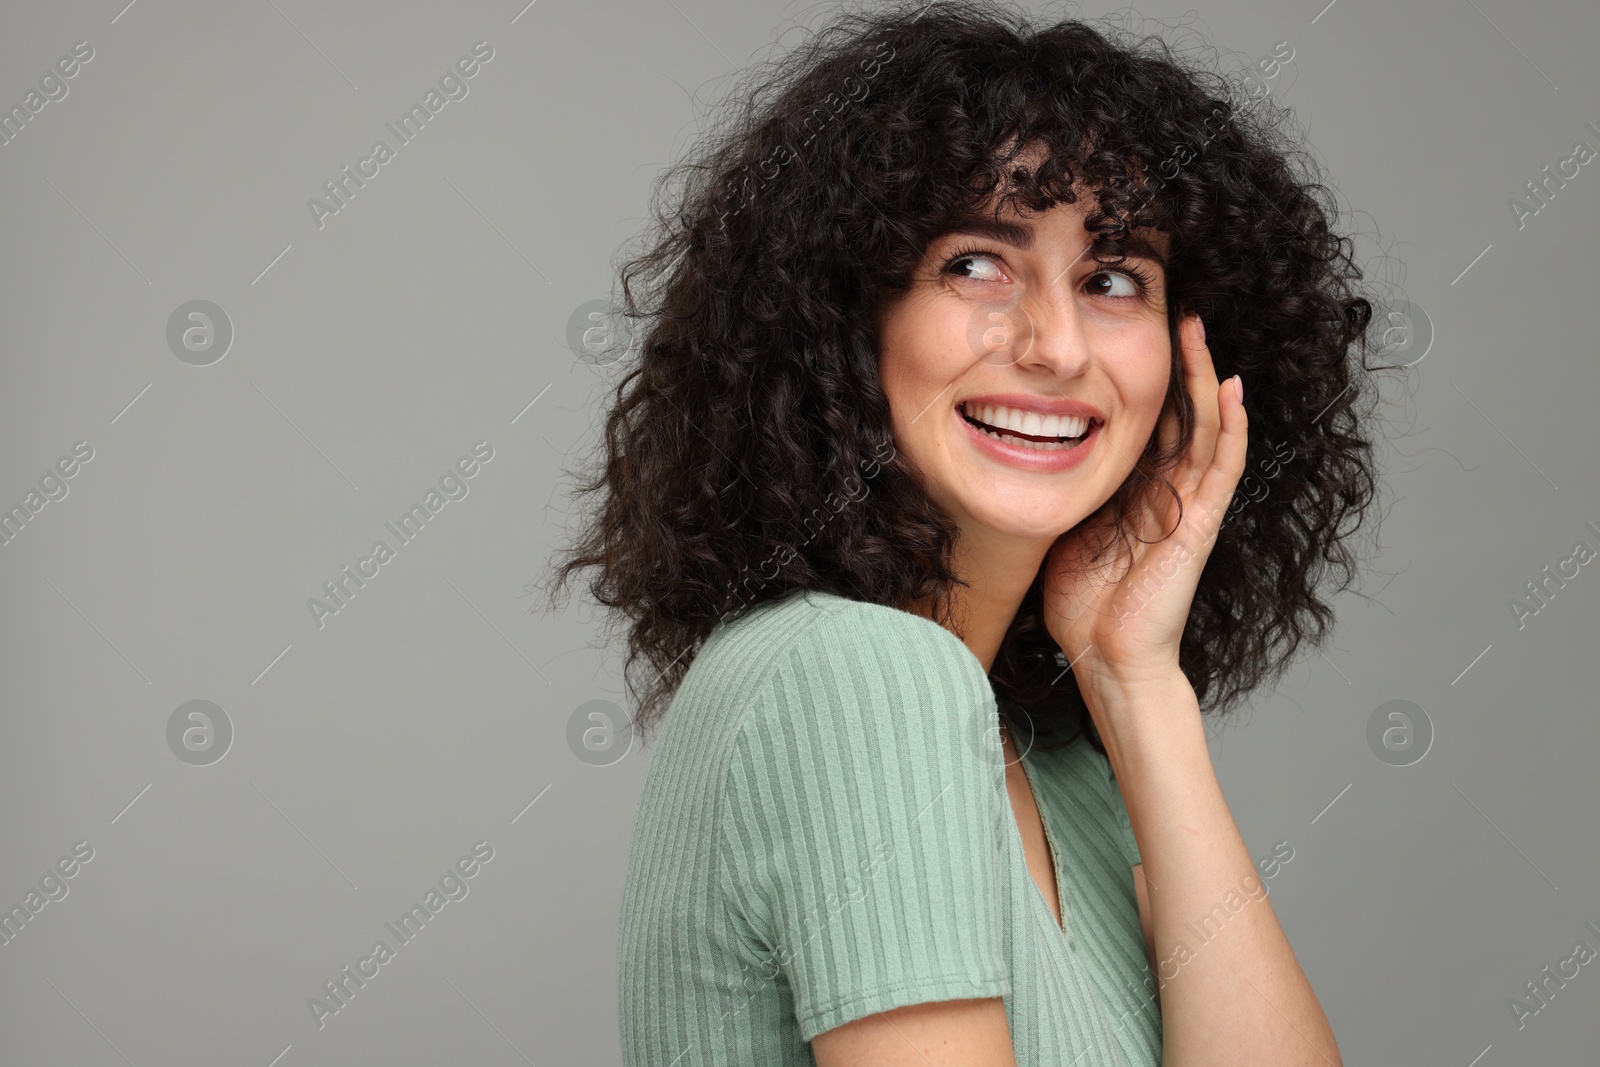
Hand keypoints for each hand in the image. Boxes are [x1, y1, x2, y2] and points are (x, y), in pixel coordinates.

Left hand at [1041, 313, 1247, 701]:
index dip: (1144, 379)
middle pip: (1181, 413)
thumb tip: (1026, 450)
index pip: (1147, 421)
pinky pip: (1223, 466)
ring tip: (1201, 331)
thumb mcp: (1064, 527)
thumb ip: (1063, 489)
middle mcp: (1167, 491)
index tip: (1132, 333)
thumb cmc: (1083, 605)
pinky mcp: (1201, 523)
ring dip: (1206, 378)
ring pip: (1206, 427)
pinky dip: (1231, 427)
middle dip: (1179, 363)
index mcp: (1135, 491)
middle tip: (1178, 312)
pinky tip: (1232, 389)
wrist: (1106, 657)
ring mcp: (1188, 505)